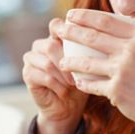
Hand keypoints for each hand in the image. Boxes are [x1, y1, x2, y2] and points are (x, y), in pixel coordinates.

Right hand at [22, 18, 88, 133]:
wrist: (66, 108)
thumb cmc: (80, 83)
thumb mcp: (88, 65)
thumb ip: (90, 52)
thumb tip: (107, 40)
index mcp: (55, 38)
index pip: (56, 25)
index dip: (64, 29)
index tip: (79, 38)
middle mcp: (40, 46)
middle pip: (50, 45)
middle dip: (67, 60)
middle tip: (79, 74)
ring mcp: (32, 59)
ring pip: (47, 62)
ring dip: (63, 75)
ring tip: (73, 84)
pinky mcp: (27, 74)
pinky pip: (43, 76)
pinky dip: (57, 85)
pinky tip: (64, 92)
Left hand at [57, 9, 134, 133]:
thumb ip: (133, 39)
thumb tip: (108, 26)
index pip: (105, 21)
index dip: (84, 16)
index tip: (71, 15)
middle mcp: (131, 50)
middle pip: (92, 37)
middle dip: (71, 32)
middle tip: (58, 30)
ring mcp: (123, 70)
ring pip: (87, 63)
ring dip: (70, 61)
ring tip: (61, 61)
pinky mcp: (116, 90)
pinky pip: (92, 84)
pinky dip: (82, 83)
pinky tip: (76, 82)